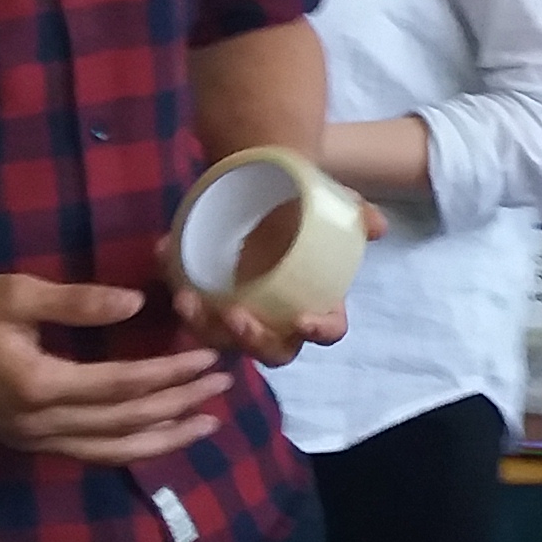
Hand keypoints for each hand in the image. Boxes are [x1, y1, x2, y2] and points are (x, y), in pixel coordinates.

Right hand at [0, 274, 226, 462]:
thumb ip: (77, 301)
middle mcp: (39, 423)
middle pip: (125, 422)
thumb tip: (136, 302)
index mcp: (38, 385)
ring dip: (164, 438)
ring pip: (111, 450)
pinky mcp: (27, 442)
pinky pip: (89, 453)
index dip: (169, 373)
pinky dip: (129, 447)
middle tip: (223, 386)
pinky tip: (157, 437)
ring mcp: (32, 440)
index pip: (122, 385)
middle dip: (179, 405)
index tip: (207, 358)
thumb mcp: (15, 293)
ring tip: (208, 424)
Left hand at [154, 199, 380, 368]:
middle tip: (235, 314)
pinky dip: (178, 293)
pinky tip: (166, 257)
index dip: (319, 331)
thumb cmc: (304, 209)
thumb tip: (375, 224)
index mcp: (318, 305)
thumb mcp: (334, 205)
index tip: (303, 320)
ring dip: (205, 328)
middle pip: (272, 351)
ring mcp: (241, 316)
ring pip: (224, 342)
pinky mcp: (208, 303)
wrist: (264, 190)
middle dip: (253, 340)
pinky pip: (192, 313)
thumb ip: (356, 213)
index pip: (328, 332)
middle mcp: (279, 320)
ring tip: (187, 299)